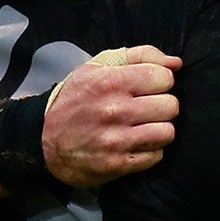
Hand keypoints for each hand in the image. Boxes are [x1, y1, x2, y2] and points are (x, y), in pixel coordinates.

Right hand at [43, 46, 181, 186]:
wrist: (43, 140)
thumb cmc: (76, 100)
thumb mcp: (98, 67)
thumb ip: (139, 56)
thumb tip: (176, 63)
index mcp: (110, 81)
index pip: (164, 77)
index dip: (161, 82)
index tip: (149, 88)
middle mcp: (114, 110)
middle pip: (171, 106)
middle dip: (162, 106)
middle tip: (147, 110)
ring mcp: (116, 140)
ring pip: (167, 132)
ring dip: (159, 130)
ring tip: (143, 128)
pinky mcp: (118, 164)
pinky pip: (156, 156)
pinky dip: (150, 151)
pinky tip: (135, 145)